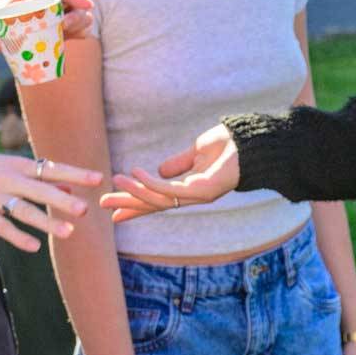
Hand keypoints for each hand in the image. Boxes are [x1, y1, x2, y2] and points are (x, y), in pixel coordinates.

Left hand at [0, 0, 97, 52]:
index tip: (85, 4)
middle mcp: (47, 1)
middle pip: (70, 2)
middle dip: (76, 13)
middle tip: (66, 25)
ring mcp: (55, 14)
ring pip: (79, 15)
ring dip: (79, 24)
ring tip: (68, 34)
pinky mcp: (59, 28)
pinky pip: (77, 30)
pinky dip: (78, 34)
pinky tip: (72, 40)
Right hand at [0, 148, 99, 251]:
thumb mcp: (9, 167)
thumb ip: (39, 177)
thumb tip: (69, 185)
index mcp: (17, 165)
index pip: (51, 168)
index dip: (75, 174)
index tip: (98, 178)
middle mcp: (7, 179)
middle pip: (39, 190)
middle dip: (62, 200)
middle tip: (85, 210)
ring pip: (22, 210)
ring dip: (46, 223)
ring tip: (69, 233)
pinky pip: (1, 226)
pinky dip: (18, 237)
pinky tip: (35, 247)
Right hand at [101, 124, 240, 219]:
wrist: (252, 142)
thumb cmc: (229, 145)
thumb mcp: (197, 152)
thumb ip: (180, 163)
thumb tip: (160, 171)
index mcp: (190, 189)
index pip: (158, 200)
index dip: (136, 205)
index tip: (114, 212)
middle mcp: (193, 196)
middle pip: (155, 204)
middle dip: (129, 204)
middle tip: (103, 205)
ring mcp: (199, 195)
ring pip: (160, 199)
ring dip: (135, 192)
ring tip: (115, 183)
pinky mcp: (204, 190)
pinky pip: (171, 189)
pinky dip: (151, 183)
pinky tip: (135, 174)